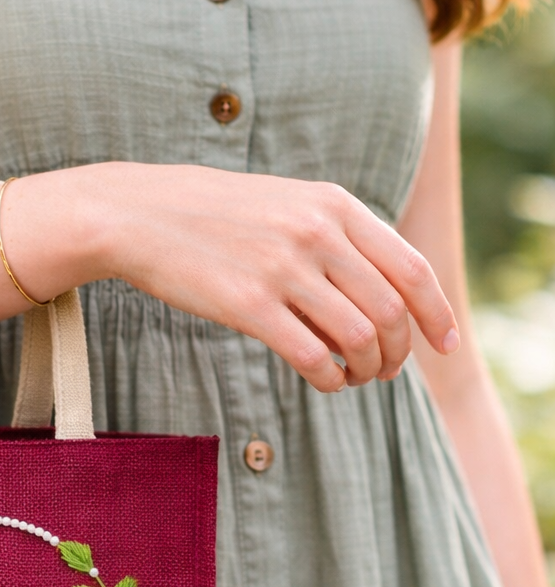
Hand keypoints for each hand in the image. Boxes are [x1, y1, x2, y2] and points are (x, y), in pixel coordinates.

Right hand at [101, 164, 459, 391]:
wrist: (141, 214)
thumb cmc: (216, 216)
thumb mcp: (287, 206)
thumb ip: (337, 239)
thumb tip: (383, 300)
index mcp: (334, 205)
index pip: (412, 268)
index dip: (437, 313)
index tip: (446, 344)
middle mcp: (317, 233)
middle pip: (392, 311)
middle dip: (399, 353)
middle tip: (386, 371)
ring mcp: (283, 269)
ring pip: (360, 338)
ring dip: (368, 370)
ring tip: (355, 378)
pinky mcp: (249, 305)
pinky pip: (313, 357)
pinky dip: (330, 380)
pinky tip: (324, 381)